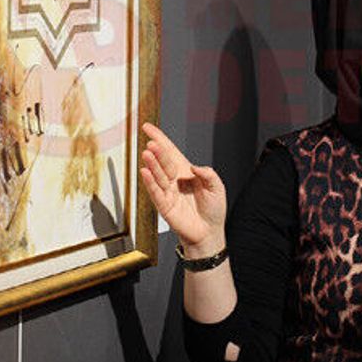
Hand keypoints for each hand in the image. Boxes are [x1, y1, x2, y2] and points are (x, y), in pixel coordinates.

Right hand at [139, 123, 226, 254]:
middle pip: (163, 161)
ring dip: (152, 164)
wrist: (209, 233)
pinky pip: (155, 192)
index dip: (160, 138)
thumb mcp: (217, 187)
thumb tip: (194, 167)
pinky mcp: (164, 205)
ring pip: (158, 174)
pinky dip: (150, 182)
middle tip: (151, 142)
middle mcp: (174, 180)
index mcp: (186, 171)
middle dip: (157, 151)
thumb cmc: (213, 210)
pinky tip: (145, 172)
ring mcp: (168, 192)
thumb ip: (209, 174)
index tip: (148, 128)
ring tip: (147, 153)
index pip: (170, 151)